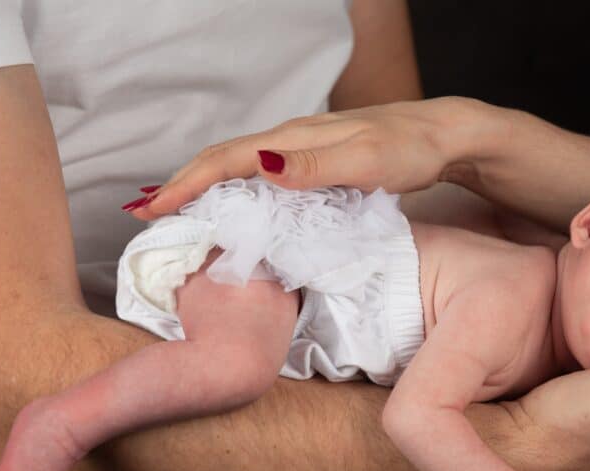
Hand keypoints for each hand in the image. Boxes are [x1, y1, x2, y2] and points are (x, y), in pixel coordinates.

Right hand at [131, 97, 485, 220]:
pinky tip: (231, 207)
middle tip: (146, 215)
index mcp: (294, 139)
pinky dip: (234, 190)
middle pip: (222, 160)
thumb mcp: (365, 160)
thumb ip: (315, 165)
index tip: (151, 210)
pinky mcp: (315, 162)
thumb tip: (260, 166)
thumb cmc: (410, 149)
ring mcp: (302, 150)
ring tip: (174, 213)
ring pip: (238, 167)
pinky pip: (260, 176)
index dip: (186, 184)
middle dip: (181, 185)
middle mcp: (291, 141)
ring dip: (203, 188)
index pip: (226, 160)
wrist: (443, 136)